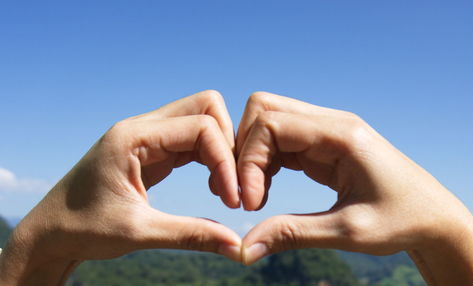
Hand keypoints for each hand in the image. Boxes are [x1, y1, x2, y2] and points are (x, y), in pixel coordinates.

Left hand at [0, 90, 241, 285]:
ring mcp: (148, 136)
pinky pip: (192, 141)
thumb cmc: (83, 229)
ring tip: (226, 188)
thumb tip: (236, 246)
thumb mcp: (139, 232)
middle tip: (234, 182)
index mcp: (133, 136)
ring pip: (202, 121)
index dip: (225, 160)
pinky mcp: (153, 151)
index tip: (233, 199)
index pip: (200, 127)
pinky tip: (213, 185)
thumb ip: (191, 235)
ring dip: (221, 151)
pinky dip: (210, 159)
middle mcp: (142, 127)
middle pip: (206, 107)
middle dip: (228, 142)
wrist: (51, 232)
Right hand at [237, 92, 472, 284]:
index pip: (271, 124)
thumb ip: (292, 235)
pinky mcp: (323, 145)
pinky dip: (264, 163)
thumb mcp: (346, 231)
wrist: (433, 217)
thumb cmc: (401, 221)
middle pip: (264, 110)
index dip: (248, 161)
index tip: (249, 203)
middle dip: (244, 150)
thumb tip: (243, 249)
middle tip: (245, 192)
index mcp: (340, 134)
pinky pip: (280, 141)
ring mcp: (326, 131)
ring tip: (256, 196)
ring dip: (252, 156)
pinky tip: (267, 190)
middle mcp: (331, 123)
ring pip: (268, 123)